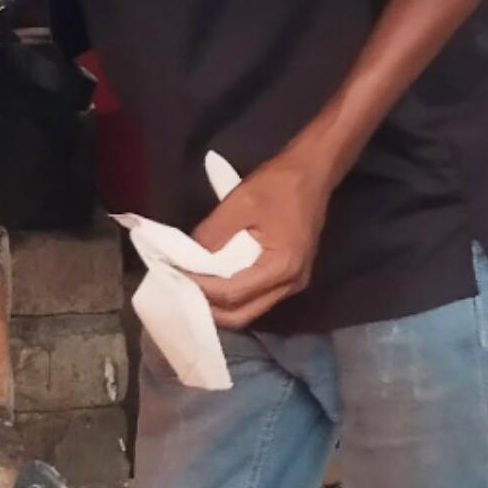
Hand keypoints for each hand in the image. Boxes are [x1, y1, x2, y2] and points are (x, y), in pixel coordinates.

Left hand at [190, 148, 332, 328]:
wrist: (313, 172)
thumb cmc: (280, 184)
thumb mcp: (240, 202)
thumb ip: (213, 233)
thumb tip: (186, 256)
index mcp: (282, 266)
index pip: (233, 293)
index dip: (201, 289)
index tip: (174, 277)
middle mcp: (290, 283)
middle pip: (242, 315)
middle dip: (209, 309)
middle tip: (179, 291)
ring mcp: (293, 284)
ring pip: (249, 310)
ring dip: (220, 305)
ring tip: (193, 288)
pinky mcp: (290, 277)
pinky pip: (257, 298)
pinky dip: (233, 296)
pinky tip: (214, 282)